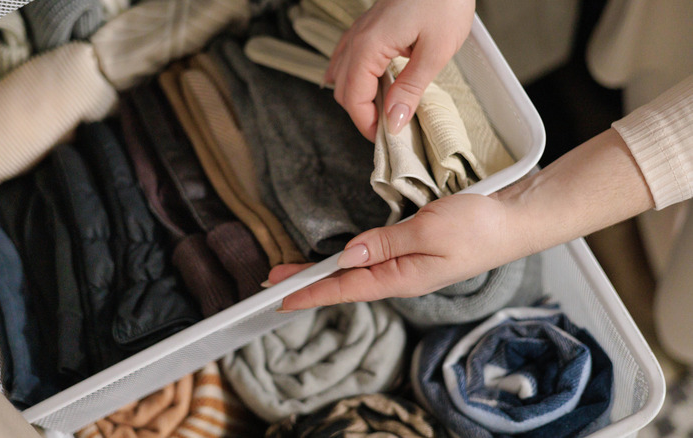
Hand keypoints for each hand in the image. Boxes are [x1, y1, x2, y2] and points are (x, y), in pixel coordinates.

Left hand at [272, 193, 531, 310]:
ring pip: (357, 272)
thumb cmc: (479, 227)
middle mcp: (401, 277)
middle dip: (309, 282)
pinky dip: (348, 260)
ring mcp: (408, 266)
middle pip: (346, 282)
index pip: (346, 288)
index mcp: (402, 277)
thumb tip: (348, 254)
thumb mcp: (429, 230)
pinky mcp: (414, 253)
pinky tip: (340, 259)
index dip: (311, 291)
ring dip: (326, 272)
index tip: (280, 296)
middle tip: (273, 279)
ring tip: (297, 270)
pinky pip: (372, 260)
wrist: (516, 221)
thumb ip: (386, 243)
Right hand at [325, 0, 474, 139]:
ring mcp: (360, 31)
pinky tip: (368, 86)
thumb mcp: (434, 51)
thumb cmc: (444, 0)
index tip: (387, 139)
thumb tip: (394, 121)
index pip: (353, 99)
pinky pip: (348, 58)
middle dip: (362, 114)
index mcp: (368, 47)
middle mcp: (357, 39)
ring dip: (358, 97)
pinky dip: (354, 78)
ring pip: (342, 75)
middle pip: (343, 90)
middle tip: (388, 130)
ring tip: (383, 112)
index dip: (366, 125)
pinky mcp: (369, 27)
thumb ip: (410, 89)